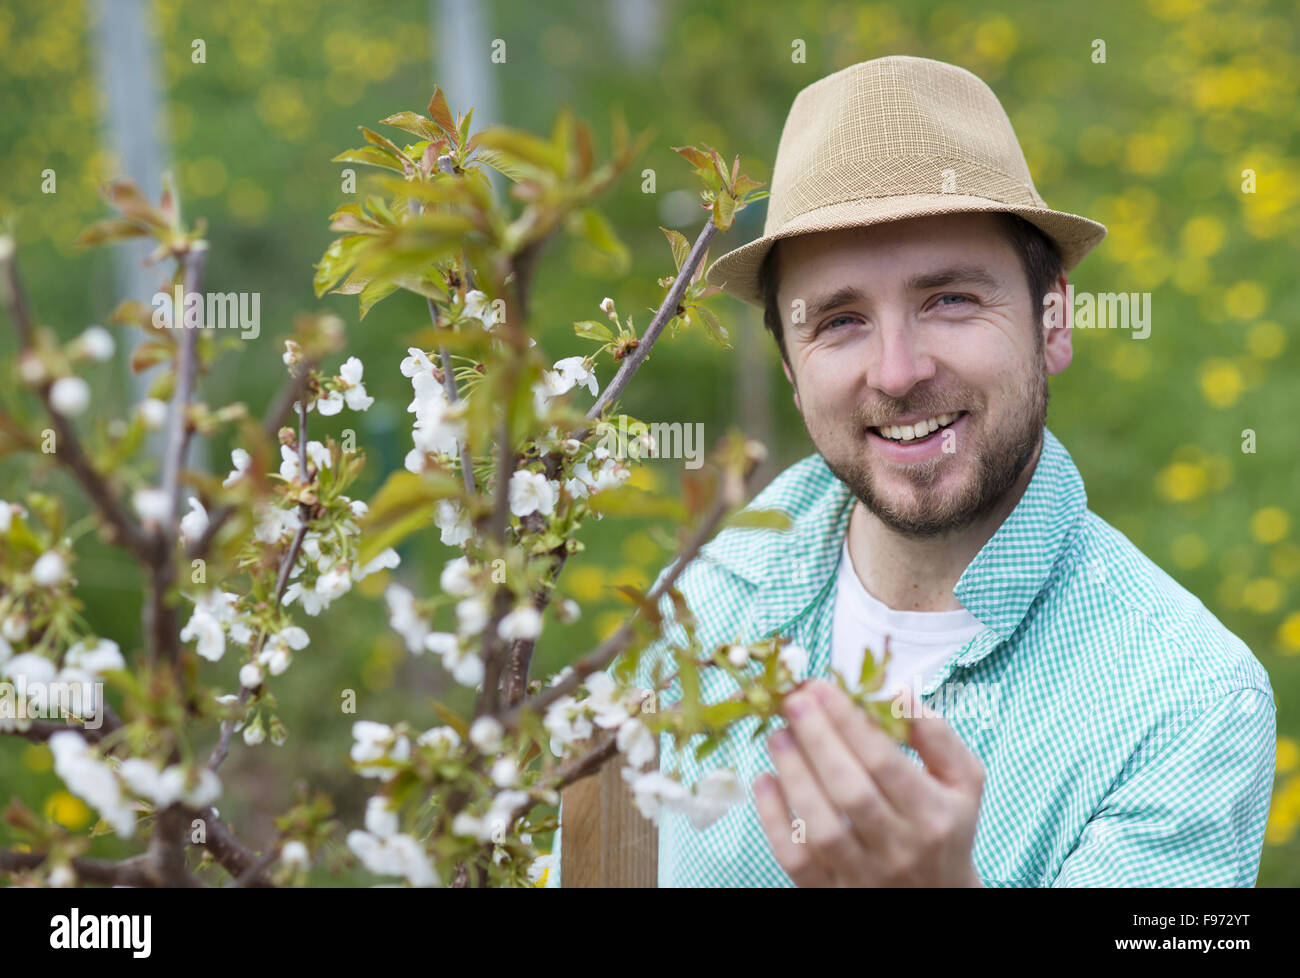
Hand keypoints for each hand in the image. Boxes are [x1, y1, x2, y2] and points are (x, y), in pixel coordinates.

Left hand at [752, 679, 983, 886]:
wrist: (939, 898)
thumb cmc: (946, 826)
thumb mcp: (962, 780)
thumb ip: (935, 734)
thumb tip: (897, 693)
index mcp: (933, 815)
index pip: (885, 763)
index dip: (849, 722)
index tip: (821, 687)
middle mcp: (900, 849)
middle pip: (850, 792)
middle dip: (817, 740)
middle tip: (792, 701)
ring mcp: (864, 876)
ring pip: (821, 827)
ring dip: (794, 775)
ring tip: (778, 735)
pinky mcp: (831, 892)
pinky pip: (796, 860)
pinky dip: (774, 820)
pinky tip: (764, 780)